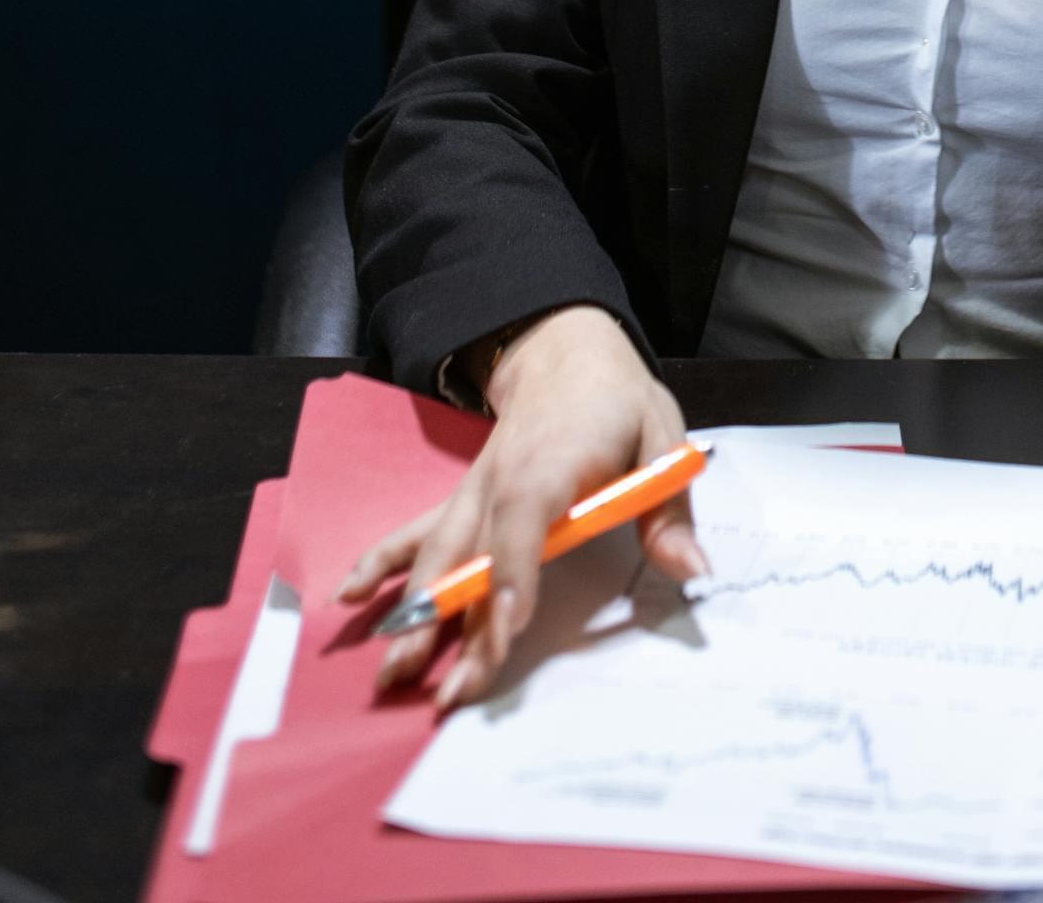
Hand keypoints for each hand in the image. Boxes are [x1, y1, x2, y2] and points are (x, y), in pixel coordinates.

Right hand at [337, 305, 702, 710]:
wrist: (564, 350)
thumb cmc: (616, 401)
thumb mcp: (661, 438)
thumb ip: (669, 510)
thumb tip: (693, 572)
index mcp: (551, 464)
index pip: (526, 521)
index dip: (514, 575)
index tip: (506, 630)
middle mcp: (500, 483)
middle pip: (474, 558)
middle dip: (458, 627)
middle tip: (450, 693)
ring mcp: (474, 493)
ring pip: (438, 556)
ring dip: (414, 613)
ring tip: (390, 672)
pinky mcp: (462, 501)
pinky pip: (417, 533)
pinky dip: (381, 561)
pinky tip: (350, 594)